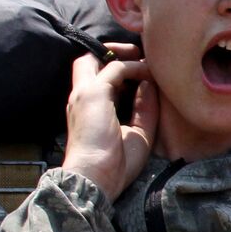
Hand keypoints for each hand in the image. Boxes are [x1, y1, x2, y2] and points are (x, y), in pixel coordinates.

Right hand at [62, 43, 154, 201]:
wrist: (96, 178)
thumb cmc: (115, 165)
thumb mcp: (137, 133)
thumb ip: (143, 109)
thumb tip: (149, 85)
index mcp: (87, 109)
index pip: (94, 78)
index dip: (114, 69)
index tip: (138, 72)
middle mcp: (81, 97)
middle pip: (89, 60)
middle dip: (113, 53)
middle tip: (139, 56)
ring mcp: (85, 93)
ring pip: (99, 58)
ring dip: (125, 56)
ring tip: (146, 60)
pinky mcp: (94, 93)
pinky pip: (116, 68)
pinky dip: (135, 67)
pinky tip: (149, 72)